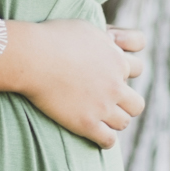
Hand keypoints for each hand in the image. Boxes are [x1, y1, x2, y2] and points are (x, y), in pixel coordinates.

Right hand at [0, 21, 146, 147]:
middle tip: (110, 103)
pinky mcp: (87, 124)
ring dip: (115, 121)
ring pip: (124, 122)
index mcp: (117, 61)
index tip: (109, 76)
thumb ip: (105, 40)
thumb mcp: (87, 29)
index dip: (122, 73)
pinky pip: (108, 141)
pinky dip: (105, 140)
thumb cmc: (53, 38)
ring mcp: (103, 106)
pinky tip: (95, 134)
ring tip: (101, 119)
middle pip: (137, 104)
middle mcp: (115, 85)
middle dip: (126, 103)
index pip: (137, 70)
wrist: (32, 57)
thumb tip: (113, 43)